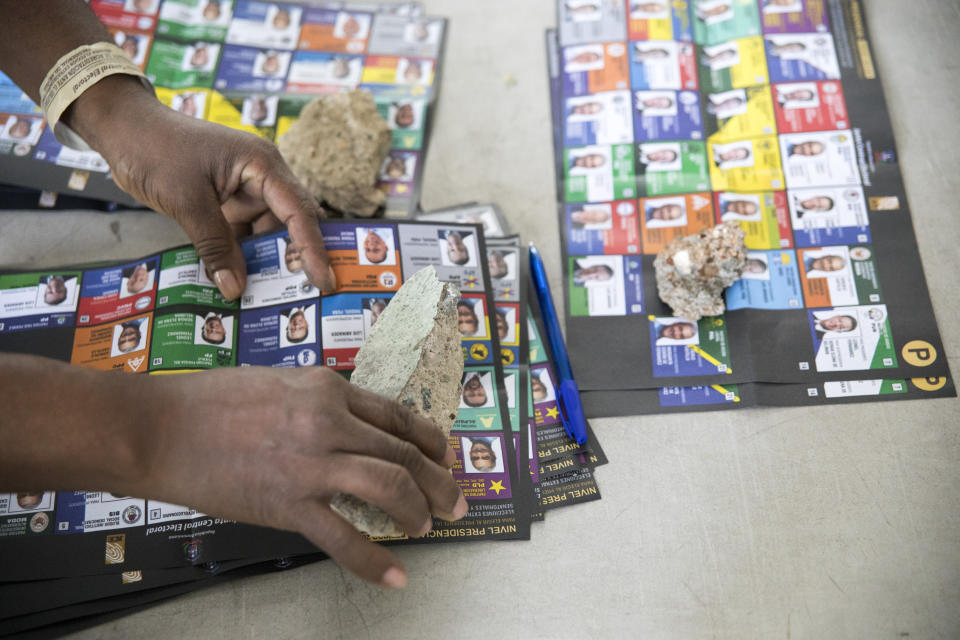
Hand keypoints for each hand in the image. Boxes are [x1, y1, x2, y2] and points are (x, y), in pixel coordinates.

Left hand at [64, 76, 334, 299]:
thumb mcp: (187, 201)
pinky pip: (243, 235)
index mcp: (263, 166)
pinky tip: (239, 282)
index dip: (313, 250)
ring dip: (266, 263)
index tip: (324, 282)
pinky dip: (242, 257)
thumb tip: (235, 289)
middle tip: (306, 297)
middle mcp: (262, 178)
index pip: (300, 213)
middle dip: (296, 260)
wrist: (122, 128)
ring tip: (268, 298)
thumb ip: (215, 246)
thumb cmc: (156, 150)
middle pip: (292, 224)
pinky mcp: (227, 202)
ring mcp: (245, 190)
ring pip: (267, 234)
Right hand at [138, 366, 467, 586]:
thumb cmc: (211, 402)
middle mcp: (329, 420)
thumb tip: (350, 424)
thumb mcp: (279, 383)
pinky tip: (395, 575)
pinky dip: (375, 559)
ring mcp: (312, 462)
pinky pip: (344, 536)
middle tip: (457, 500)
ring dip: (420, 510)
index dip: (430, 439)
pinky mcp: (289, 502)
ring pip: (390, 486)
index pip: (397, 415)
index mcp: (327, 389)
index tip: (445, 455)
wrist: (160, 426)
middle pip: (405, 451)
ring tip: (430, 527)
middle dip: (440, 480)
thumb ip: (320, 402)